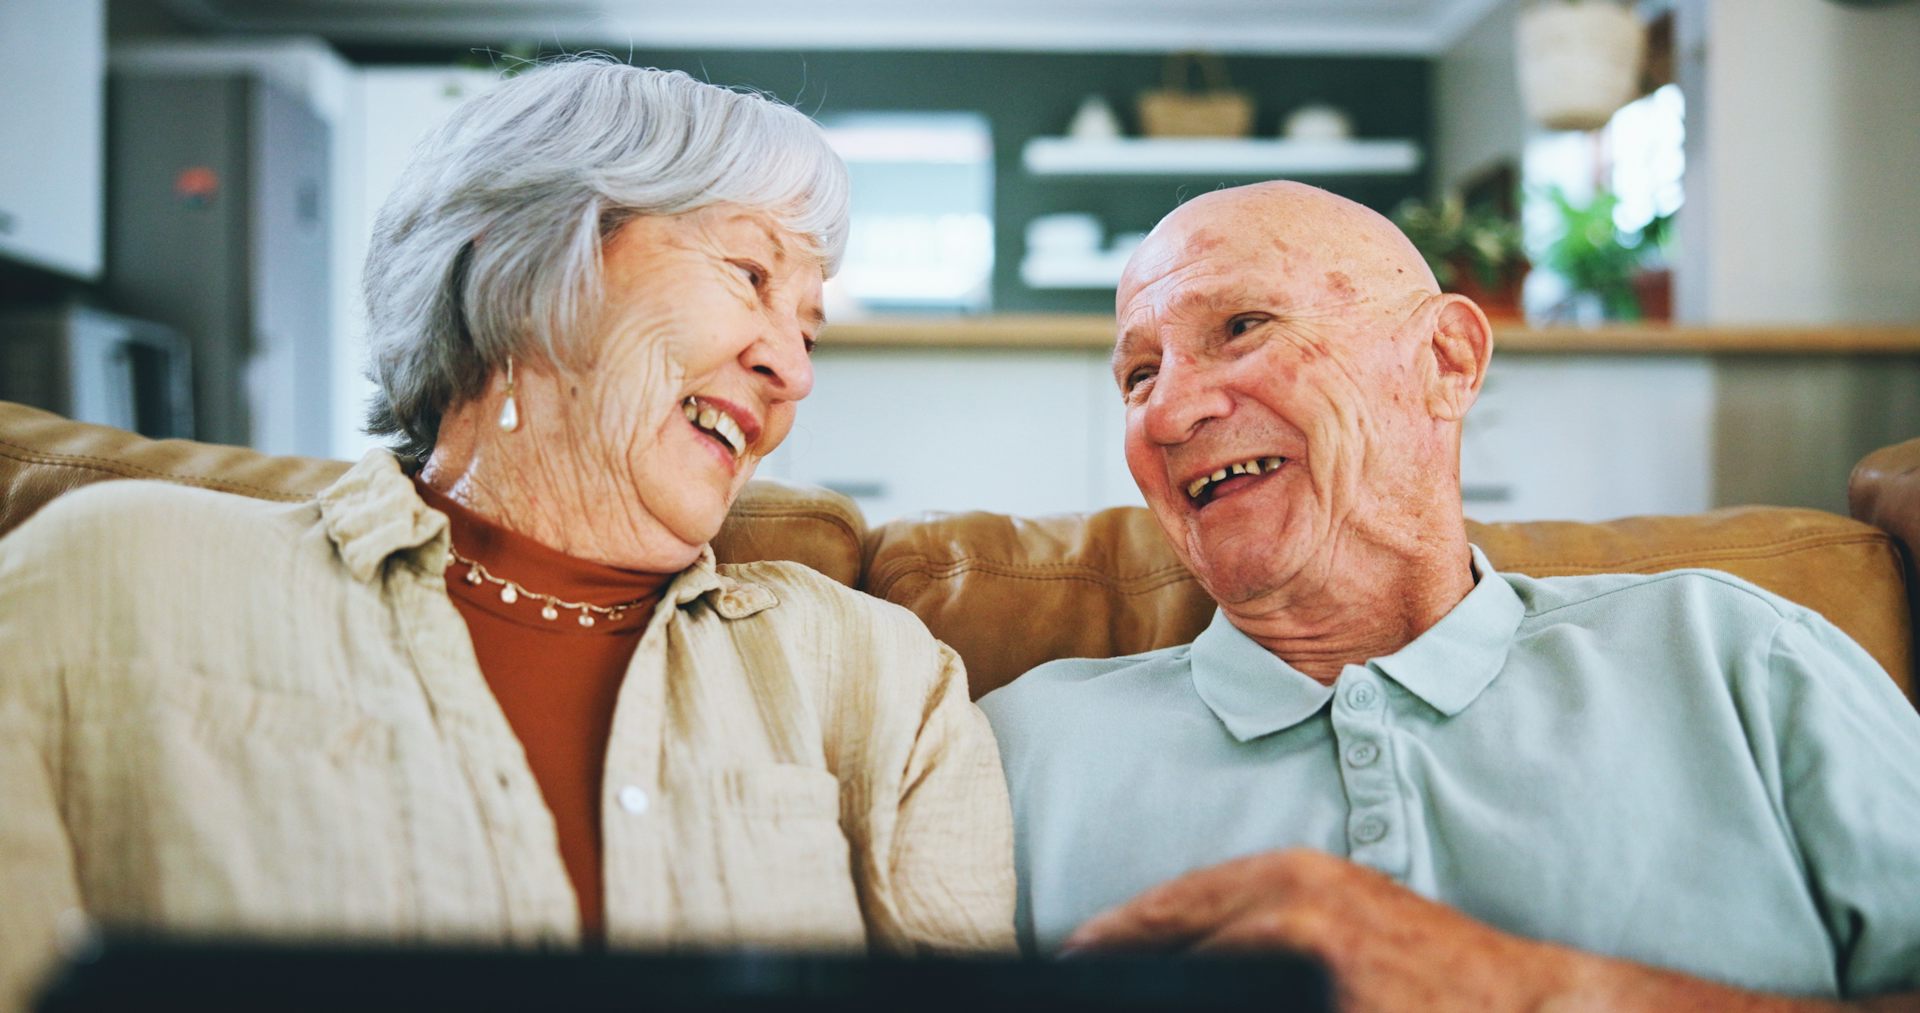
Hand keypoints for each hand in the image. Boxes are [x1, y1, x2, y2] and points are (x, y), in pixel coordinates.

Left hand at [1061, 848, 1582, 1012]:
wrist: (1528, 1007)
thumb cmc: (1435, 966)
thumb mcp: (1346, 914)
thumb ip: (1263, 918)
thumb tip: (1174, 951)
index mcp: (1292, 876)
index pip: (1173, 903)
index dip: (1117, 934)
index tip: (1075, 955)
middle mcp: (1292, 907)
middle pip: (1170, 940)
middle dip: (1124, 965)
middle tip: (1079, 982)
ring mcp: (1310, 962)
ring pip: (1197, 977)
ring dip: (1161, 993)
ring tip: (1124, 1003)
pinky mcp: (1329, 1001)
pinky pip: (1237, 1003)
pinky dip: (1212, 1003)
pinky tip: (1182, 1011)